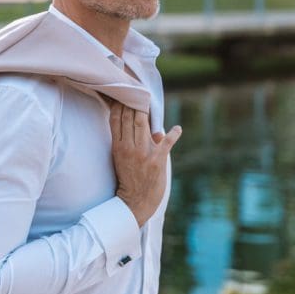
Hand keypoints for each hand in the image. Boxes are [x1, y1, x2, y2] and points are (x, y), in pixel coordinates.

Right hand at [109, 104, 181, 226]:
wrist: (135, 203)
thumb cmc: (129, 179)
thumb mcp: (121, 158)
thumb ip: (130, 141)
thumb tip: (145, 126)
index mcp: (118, 146)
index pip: (116, 118)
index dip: (120, 103)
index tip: (125, 93)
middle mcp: (129, 147)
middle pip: (129, 117)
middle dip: (133, 101)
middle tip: (138, 90)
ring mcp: (143, 153)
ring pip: (143, 123)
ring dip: (147, 110)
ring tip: (149, 101)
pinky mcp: (157, 160)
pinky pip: (167, 143)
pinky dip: (174, 134)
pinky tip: (178, 129)